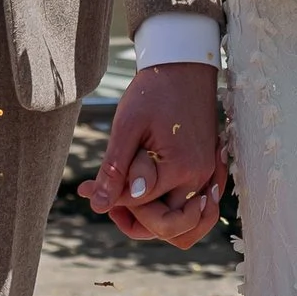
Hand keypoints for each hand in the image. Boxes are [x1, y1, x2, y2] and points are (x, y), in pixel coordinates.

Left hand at [79, 62, 223, 248]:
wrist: (184, 68)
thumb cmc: (153, 92)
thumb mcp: (127, 126)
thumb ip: (115, 169)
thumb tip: (99, 205)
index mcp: (179, 169)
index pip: (141, 208)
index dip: (110, 201)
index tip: (88, 187)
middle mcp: (198, 179)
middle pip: (167, 227)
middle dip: (134, 219)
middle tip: (110, 197)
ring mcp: (206, 177)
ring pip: (183, 226)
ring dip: (155, 222)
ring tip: (127, 200)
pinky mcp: (207, 172)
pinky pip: (194, 210)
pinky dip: (172, 211)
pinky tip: (146, 193)